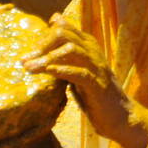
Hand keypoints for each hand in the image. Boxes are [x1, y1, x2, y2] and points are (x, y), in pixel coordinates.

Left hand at [21, 14, 144, 147]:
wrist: (122, 119)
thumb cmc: (98, 99)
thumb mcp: (80, 76)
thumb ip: (67, 63)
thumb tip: (47, 57)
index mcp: (89, 48)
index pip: (66, 28)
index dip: (45, 35)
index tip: (30, 49)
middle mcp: (94, 53)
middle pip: (66, 34)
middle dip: (42, 44)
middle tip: (25, 60)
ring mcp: (97, 68)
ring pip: (72, 50)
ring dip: (47, 57)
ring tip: (29, 68)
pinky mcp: (98, 86)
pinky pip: (80, 73)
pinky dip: (62, 70)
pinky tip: (47, 72)